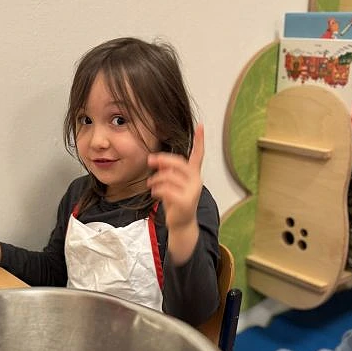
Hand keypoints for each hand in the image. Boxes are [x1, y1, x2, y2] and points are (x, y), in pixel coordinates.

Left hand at [146, 125, 204, 264]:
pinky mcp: (185, 201)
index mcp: (194, 175)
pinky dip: (157, 190)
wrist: (181, 224)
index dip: (200, 140)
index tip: (200, 126)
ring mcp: (192, 191)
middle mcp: (196, 181)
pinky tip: (155, 193)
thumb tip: (155, 160)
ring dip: (156, 179)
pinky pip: (166, 189)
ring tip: (150, 184)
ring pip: (169, 177)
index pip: (198, 155)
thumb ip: (168, 172)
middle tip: (150, 160)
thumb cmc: (176, 203)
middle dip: (163, 160)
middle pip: (178, 163)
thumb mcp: (172, 184)